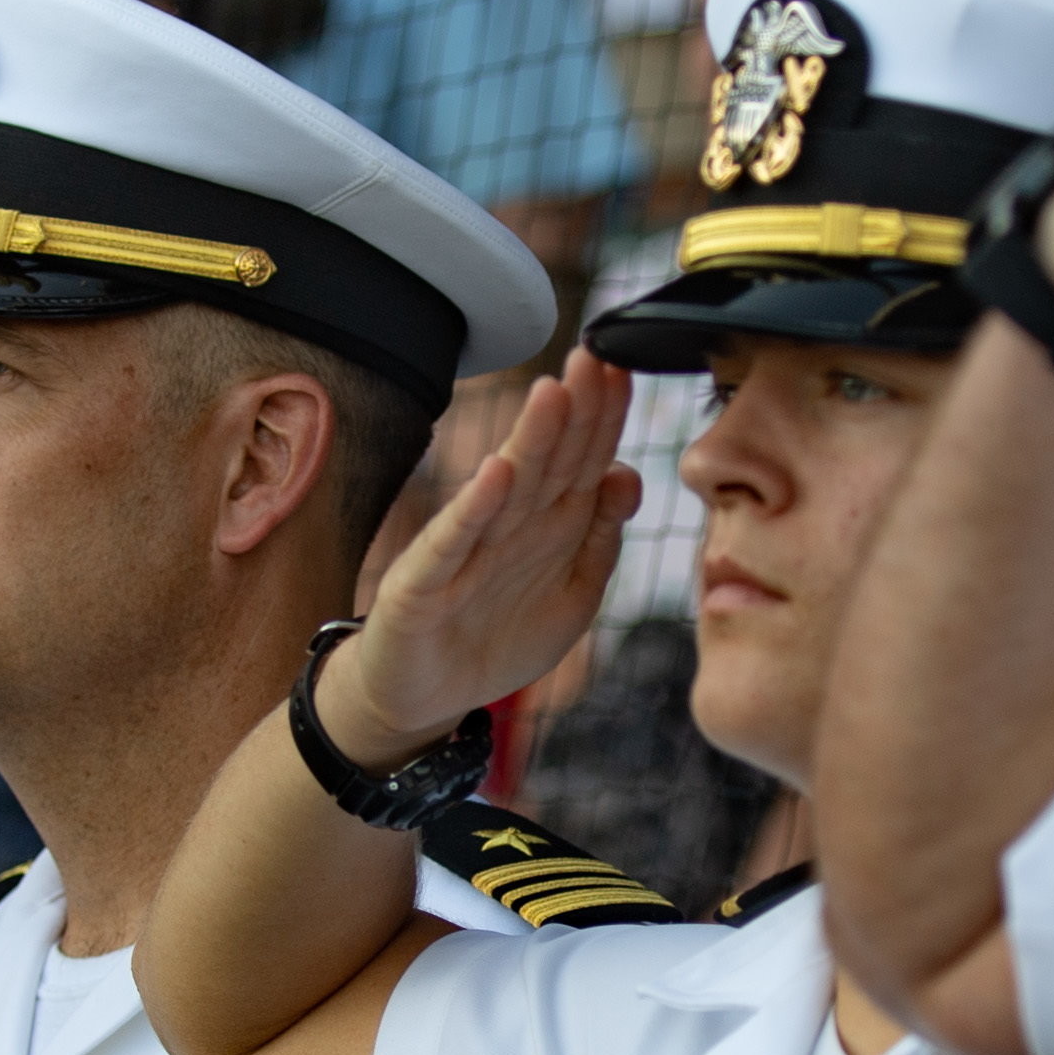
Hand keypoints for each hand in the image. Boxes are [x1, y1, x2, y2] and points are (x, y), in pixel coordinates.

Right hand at [328, 348, 638, 750]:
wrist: (424, 696)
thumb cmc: (499, 638)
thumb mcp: (572, 596)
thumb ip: (600, 539)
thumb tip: (629, 474)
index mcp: (549, 525)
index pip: (583, 460)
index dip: (604, 418)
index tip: (625, 369)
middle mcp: (509, 525)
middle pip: (548, 460)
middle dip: (573, 410)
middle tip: (595, 358)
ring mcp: (465, 548)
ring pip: (506, 488)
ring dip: (530, 440)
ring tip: (554, 394)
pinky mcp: (424, 581)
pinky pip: (456, 541)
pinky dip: (476, 508)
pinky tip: (496, 473)